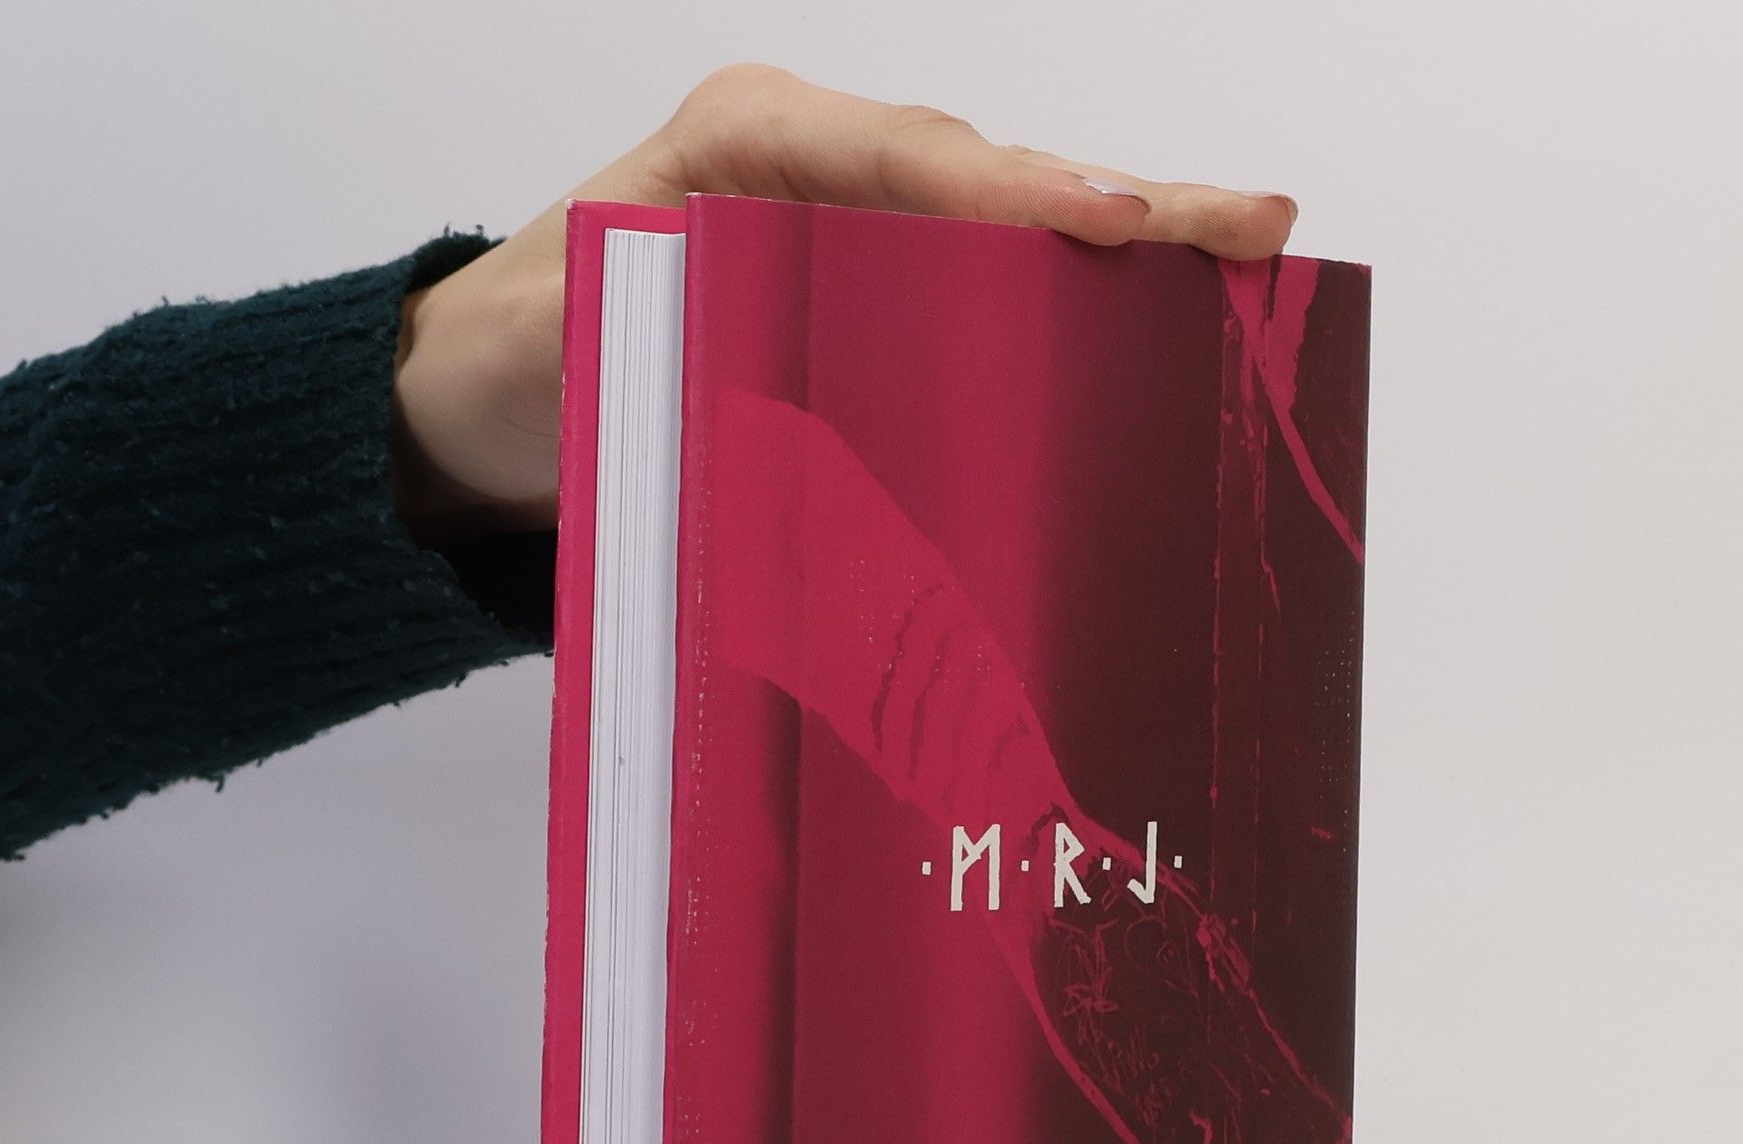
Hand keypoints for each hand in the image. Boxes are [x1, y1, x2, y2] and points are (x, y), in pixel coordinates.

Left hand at [392, 65, 1299, 538]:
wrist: (484, 396)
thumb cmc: (524, 360)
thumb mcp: (573, 338)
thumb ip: (667, 326)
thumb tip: (797, 372)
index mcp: (745, 148)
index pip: (901, 161)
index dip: (1013, 193)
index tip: (1114, 220)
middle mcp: (812, 167)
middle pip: (987, 176)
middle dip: (1125, 201)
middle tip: (1259, 228)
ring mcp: (846, 224)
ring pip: (1002, 225)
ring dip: (1122, 247)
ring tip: (1248, 265)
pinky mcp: (862, 289)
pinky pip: (979, 286)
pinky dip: (1065, 305)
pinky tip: (1149, 331)